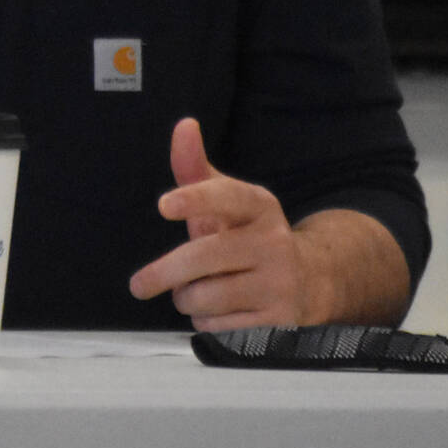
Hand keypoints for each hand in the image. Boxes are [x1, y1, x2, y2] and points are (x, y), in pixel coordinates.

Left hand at [127, 118, 316, 329]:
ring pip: (208, 295)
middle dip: (165, 273)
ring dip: (187, 298)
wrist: (308, 278)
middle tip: (139, 285)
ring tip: (192, 290)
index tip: (164, 205)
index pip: (225, 197)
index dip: (194, 199)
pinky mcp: (280, 315)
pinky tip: (216, 307)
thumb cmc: (247, 233)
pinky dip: (205, 319)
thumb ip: (195, 169)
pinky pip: (219, 323)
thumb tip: (184, 125)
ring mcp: (279, 279)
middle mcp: (272, 239)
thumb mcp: (225, 202)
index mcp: (258, 204)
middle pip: (205, 256)